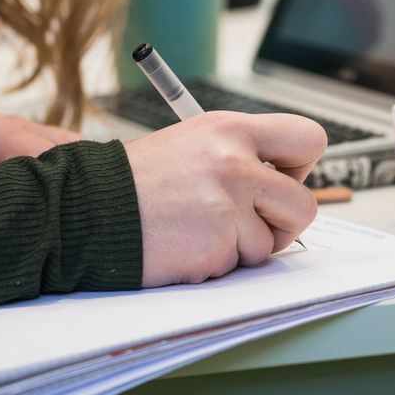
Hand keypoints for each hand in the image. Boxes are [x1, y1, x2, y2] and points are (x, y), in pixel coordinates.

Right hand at [124, 112, 326, 286]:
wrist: (86, 209)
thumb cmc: (140, 182)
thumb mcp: (192, 142)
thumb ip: (241, 153)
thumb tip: (286, 179)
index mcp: (230, 129)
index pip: (308, 138)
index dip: (301, 167)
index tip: (280, 179)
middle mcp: (234, 162)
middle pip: (303, 204)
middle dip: (283, 222)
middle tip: (251, 221)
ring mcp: (226, 205)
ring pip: (272, 243)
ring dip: (243, 246)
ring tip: (201, 230)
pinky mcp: (216, 243)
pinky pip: (240, 265)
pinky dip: (217, 262)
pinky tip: (186, 244)